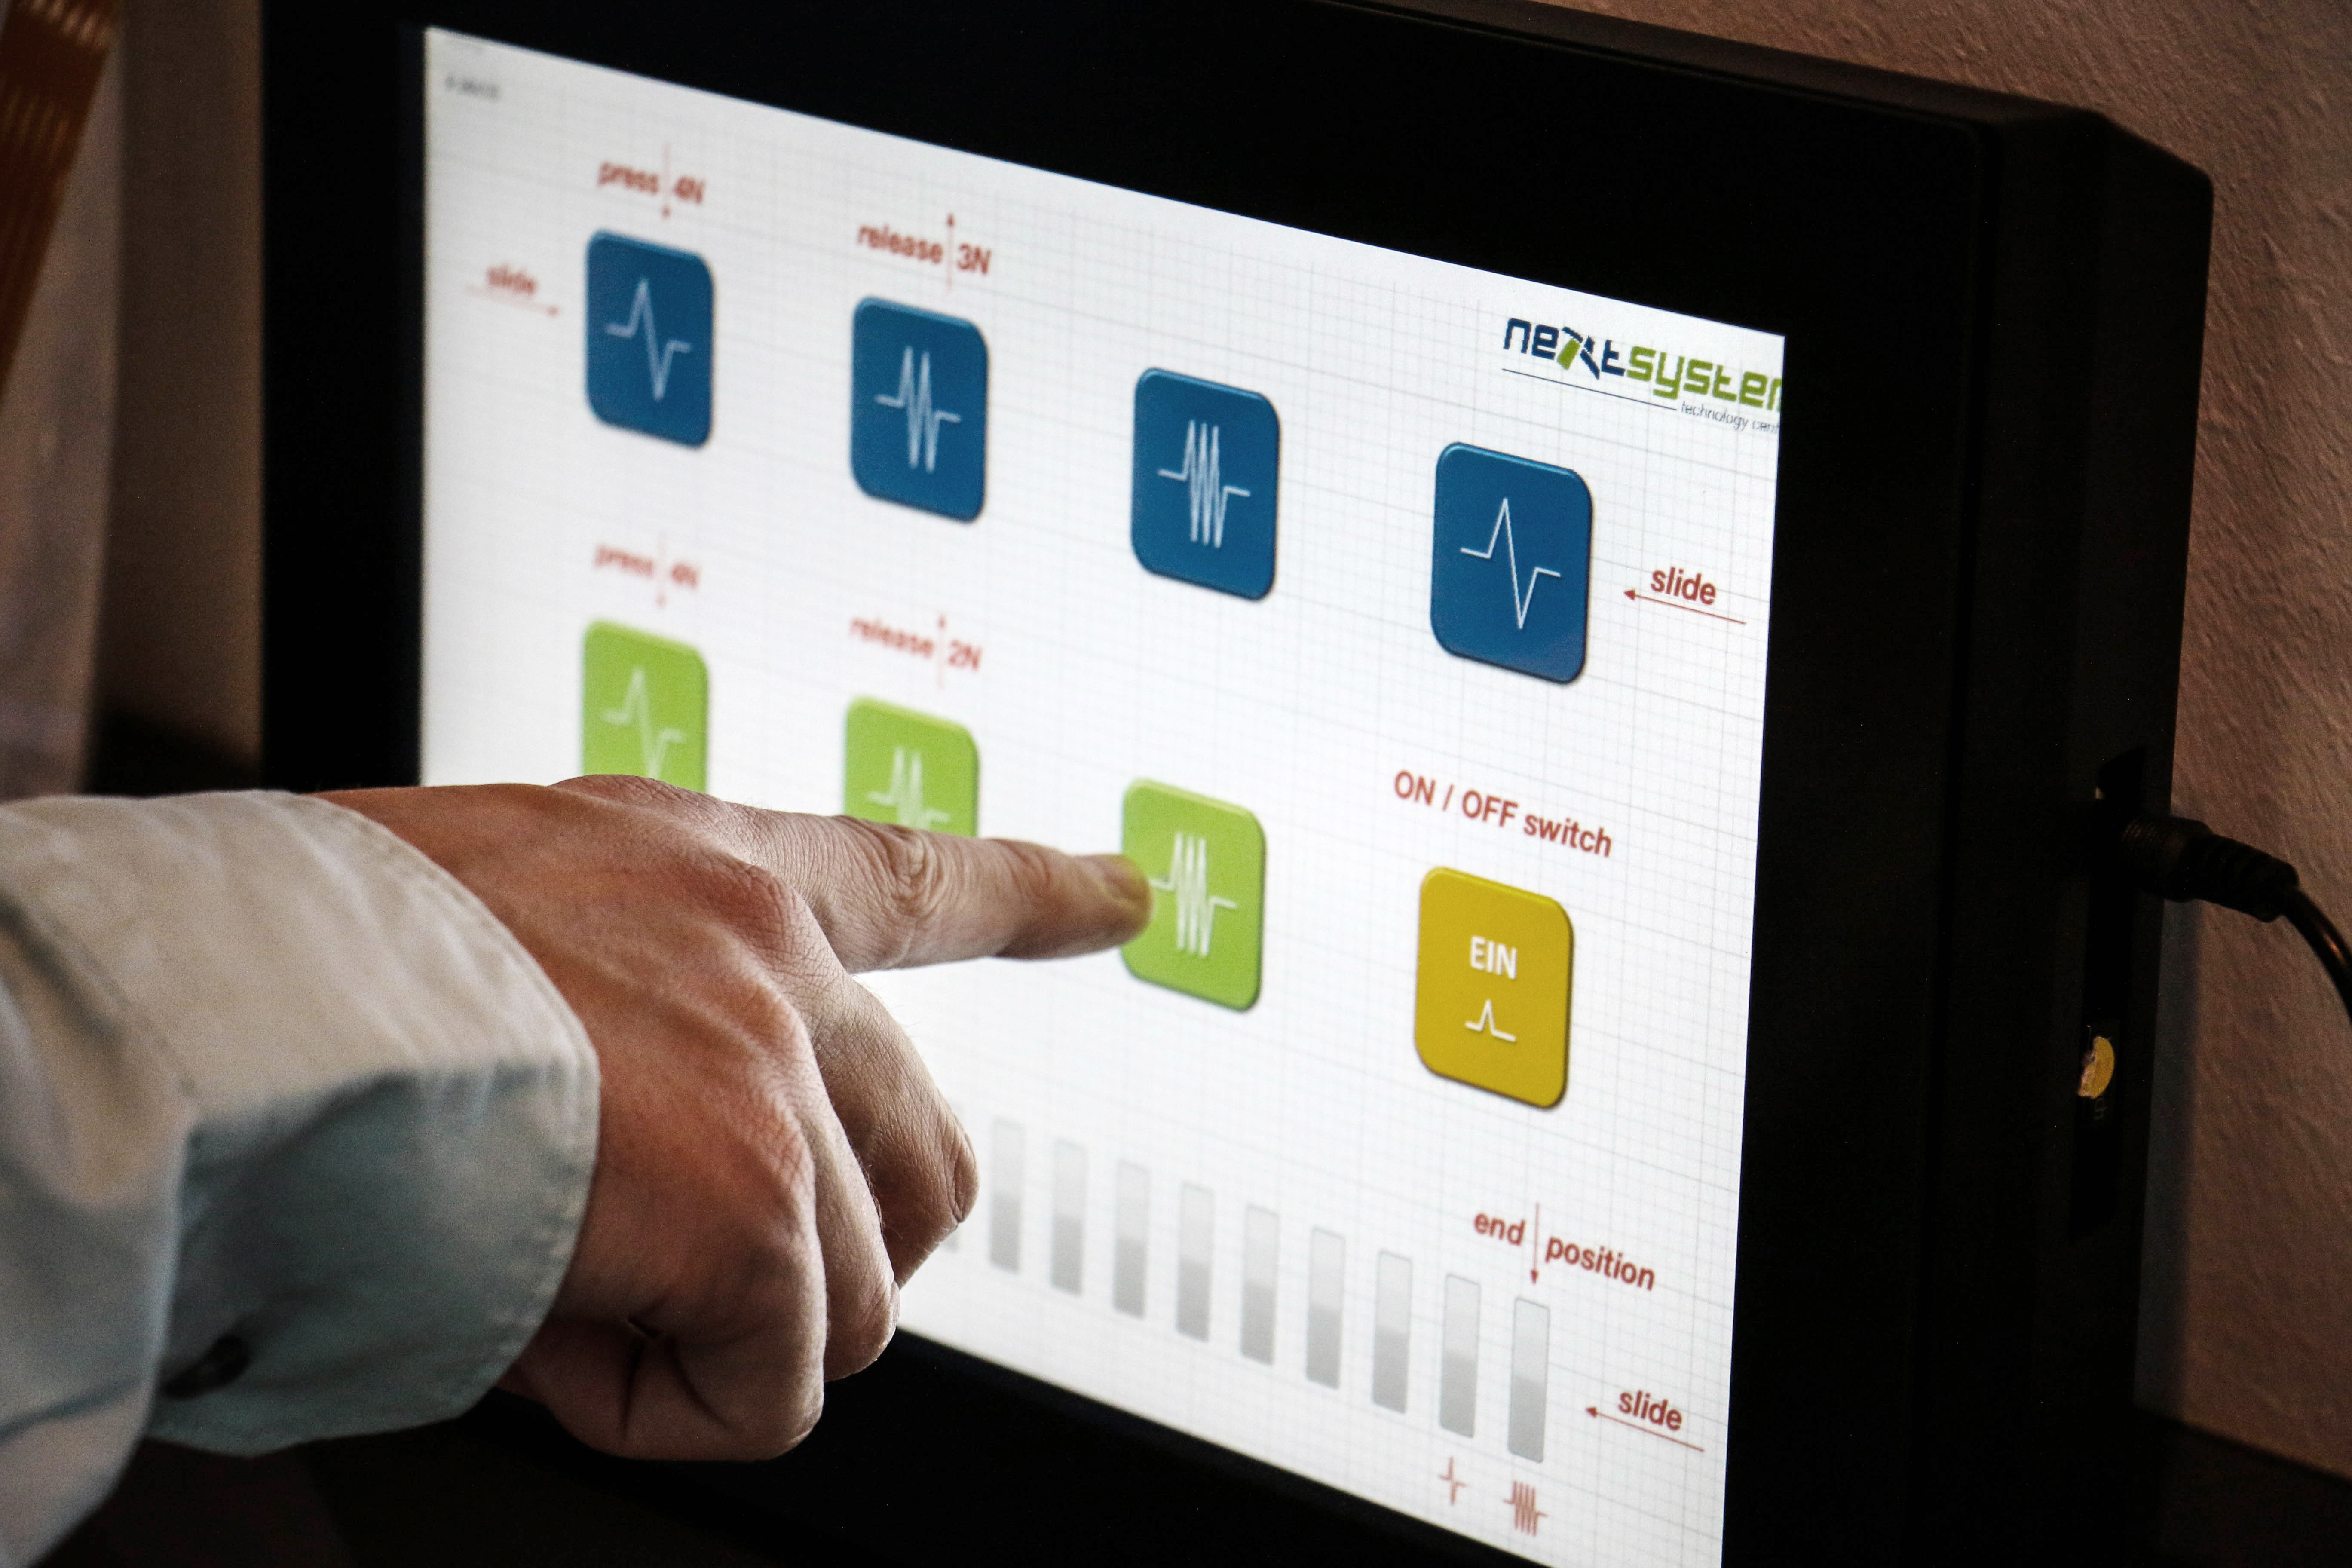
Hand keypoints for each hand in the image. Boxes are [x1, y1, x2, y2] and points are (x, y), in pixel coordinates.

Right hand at [323, 776, 1149, 1460]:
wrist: (224, 1015)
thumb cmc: (304, 981)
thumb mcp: (495, 930)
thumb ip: (622, 1013)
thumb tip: (662, 1171)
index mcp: (705, 866)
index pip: (916, 873)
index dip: (1036, 891)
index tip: (1134, 893)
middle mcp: (769, 954)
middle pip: (927, 1154)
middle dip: (844, 1249)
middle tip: (714, 1285)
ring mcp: (775, 1079)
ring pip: (853, 1292)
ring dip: (723, 1333)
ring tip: (565, 1296)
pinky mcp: (757, 1209)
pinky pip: (774, 1385)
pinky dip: (667, 1405)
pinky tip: (550, 1345)